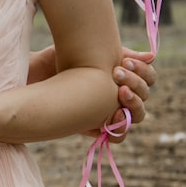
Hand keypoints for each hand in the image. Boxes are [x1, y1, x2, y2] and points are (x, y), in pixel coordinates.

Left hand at [30, 45, 154, 142]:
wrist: (34, 74)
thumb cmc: (62, 59)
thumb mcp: (90, 51)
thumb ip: (120, 53)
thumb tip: (151, 56)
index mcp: (123, 77)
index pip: (147, 78)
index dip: (143, 71)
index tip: (124, 62)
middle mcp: (118, 97)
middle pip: (144, 97)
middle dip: (135, 84)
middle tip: (116, 73)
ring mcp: (108, 113)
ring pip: (135, 116)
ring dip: (133, 105)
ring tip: (118, 92)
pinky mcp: (94, 127)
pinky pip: (117, 135)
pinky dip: (119, 128)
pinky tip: (112, 116)